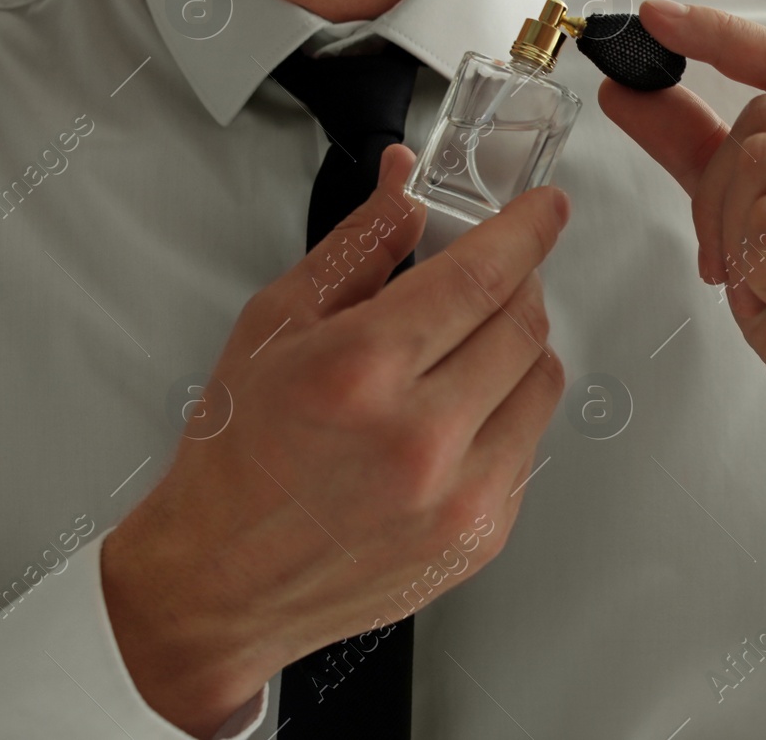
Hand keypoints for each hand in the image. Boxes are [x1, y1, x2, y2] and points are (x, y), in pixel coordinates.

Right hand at [101, 144, 568, 738]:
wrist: (220, 582)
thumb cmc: (237, 456)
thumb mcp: (277, 325)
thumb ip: (360, 246)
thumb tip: (410, 183)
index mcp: (362, 371)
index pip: (483, 276)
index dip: (526, 231)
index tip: (545, 210)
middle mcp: (420, 437)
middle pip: (525, 323)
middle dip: (517, 284)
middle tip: (489, 279)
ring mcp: (460, 494)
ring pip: (543, 381)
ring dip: (518, 348)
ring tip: (464, 351)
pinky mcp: (483, 536)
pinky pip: (531, 442)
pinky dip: (508, 412)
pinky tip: (456, 416)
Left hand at [599, 0, 765, 504]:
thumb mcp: (753, 225)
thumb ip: (701, 150)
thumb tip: (636, 87)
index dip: (720, 35)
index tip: (652, 18)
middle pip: (763, 118)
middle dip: (717, 196)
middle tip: (739, 262)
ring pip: (762, 165)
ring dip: (739, 240)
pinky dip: (761, 273)